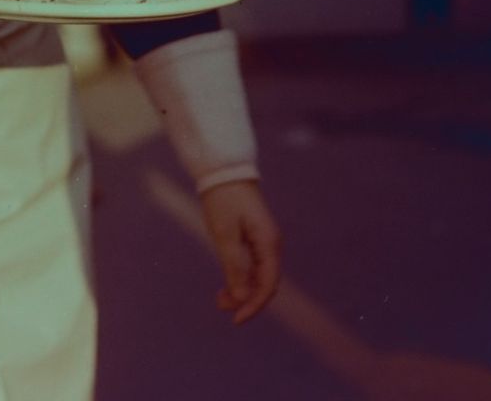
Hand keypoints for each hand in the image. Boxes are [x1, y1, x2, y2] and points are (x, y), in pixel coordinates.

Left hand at [201, 179, 281, 324]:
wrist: (224, 170)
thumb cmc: (223, 200)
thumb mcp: (224, 234)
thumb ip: (234, 266)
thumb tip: (242, 298)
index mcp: (269, 244)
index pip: (268, 285)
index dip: (253, 305)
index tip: (236, 319)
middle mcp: (271, 245)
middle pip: (265, 283)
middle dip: (245, 299)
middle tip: (220, 304)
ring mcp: (264, 242)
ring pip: (258, 276)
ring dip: (242, 290)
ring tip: (219, 298)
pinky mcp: (255, 238)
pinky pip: (253, 265)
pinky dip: (240, 277)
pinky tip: (225, 284)